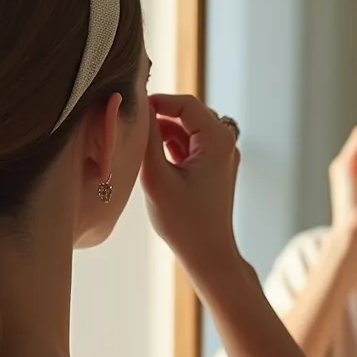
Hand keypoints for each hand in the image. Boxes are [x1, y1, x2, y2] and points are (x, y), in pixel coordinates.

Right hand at [140, 94, 242, 274]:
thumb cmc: (184, 222)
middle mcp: (226, 142)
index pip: (185, 104)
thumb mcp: (157, 178)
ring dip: (163, 131)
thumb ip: (147, 139)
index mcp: (217, 140)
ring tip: (137, 143)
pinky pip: (191, 144)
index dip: (157, 101)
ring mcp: (222, 155)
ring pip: (188, 128)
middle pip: (188, 114)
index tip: (130, 107)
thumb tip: (136, 109)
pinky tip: (151, 156)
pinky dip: (171, 145)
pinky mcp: (215, 167)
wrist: (208, 254)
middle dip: (159, 115)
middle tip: (130, 123)